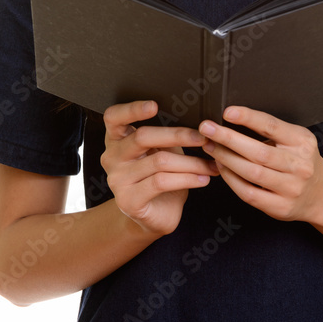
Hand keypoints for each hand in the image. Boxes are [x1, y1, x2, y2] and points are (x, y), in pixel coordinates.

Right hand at [101, 99, 219, 236]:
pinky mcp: (129, 200)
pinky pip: (161, 182)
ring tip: (210, 164)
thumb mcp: (162, 151)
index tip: (155, 105)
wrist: (154, 216)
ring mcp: (118, 180)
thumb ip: (168, 137)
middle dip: (178, 135)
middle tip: (203, 138)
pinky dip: (187, 178)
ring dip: (191, 162)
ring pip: (159, 161)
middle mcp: (112, 157)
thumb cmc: (159, 178)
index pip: (114, 117)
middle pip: (143, 137)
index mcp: (117, 139)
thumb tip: (200, 123)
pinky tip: (203, 179)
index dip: (132, 109)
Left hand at [198, 106, 322, 223]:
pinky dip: (231, 179)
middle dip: (228, 139)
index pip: (272, 126)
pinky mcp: (280, 207)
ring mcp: (290, 188)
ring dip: (226, 158)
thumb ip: (273, 130)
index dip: (249, 118)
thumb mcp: (297, 139)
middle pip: (258, 151)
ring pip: (252, 173)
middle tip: (207, 129)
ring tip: (210, 147)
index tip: (227, 112)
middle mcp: (299, 165)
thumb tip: (234, 118)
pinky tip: (221, 167)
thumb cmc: (301, 160)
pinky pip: (249, 193)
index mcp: (302, 142)